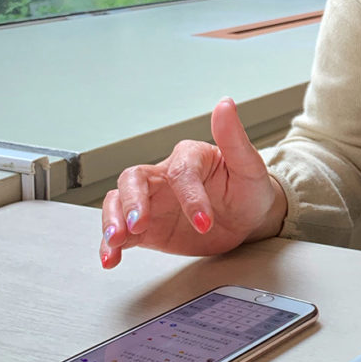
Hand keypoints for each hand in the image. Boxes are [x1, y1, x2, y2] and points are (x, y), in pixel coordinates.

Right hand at [99, 97, 286, 268]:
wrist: (248, 219)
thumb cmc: (248, 188)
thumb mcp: (248, 164)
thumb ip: (233, 137)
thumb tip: (226, 104)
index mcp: (189, 157)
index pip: (181, 172)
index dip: (190, 196)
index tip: (204, 221)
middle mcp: (165, 176)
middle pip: (134, 178)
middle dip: (132, 202)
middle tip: (138, 225)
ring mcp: (153, 202)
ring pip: (118, 201)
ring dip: (113, 220)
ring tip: (117, 241)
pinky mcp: (148, 228)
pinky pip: (122, 234)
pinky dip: (112, 246)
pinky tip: (112, 258)